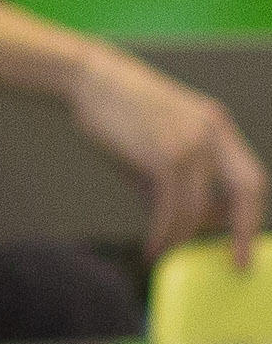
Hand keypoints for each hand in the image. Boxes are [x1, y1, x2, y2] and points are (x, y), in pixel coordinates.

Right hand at [69, 46, 266, 266]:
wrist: (92, 81)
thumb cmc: (120, 116)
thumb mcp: (156, 148)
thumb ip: (174, 185)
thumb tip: (183, 227)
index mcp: (216, 127)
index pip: (251, 176)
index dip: (251, 213)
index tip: (244, 245)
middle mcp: (212, 134)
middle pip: (247, 188)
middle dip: (243, 230)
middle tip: (235, 262)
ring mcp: (191, 143)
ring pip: (199, 207)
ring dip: (182, 237)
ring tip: (164, 253)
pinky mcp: (165, 156)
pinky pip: (171, 208)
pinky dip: (163, 233)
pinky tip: (152, 246)